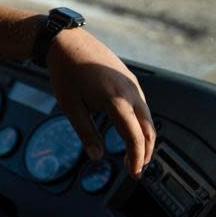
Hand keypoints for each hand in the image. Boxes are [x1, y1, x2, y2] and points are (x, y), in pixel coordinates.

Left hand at [46, 28, 155, 177]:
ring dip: (144, 138)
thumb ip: (86, 133)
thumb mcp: (70, 107)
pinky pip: (142, 106)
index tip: (134, 174)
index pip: (135, 136)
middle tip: (135, 169)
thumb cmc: (66, 72)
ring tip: (133, 155)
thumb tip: (96, 156)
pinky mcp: (131, 80)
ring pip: (148, 117)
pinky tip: (131, 131)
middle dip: (145, 152)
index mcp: (116, 99)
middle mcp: (130, 91)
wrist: (68, 42)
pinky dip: (141, 123)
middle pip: (148, 129)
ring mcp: (133, 84)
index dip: (137, 158)